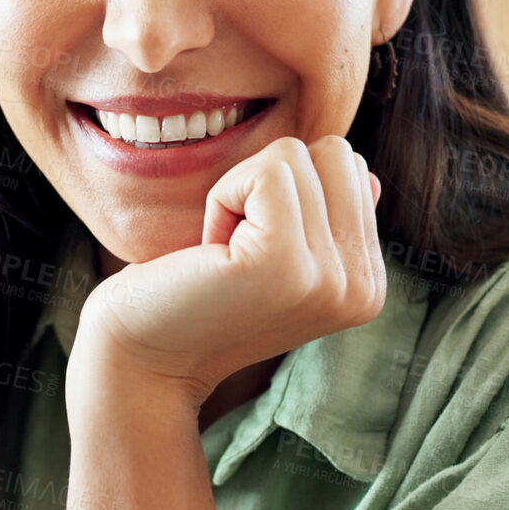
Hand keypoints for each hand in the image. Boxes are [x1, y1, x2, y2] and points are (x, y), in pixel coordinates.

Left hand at [70, 135, 384, 405]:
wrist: (142, 355)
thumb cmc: (199, 292)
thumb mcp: (278, 253)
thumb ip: (326, 216)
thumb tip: (366, 177)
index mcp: (367, 283)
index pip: (351, 169)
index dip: (287, 193)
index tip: (253, 249)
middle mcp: (362, 287)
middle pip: (334, 154)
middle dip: (269, 184)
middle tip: (236, 248)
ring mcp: (329, 278)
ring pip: (297, 155)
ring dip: (241, 192)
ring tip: (224, 254)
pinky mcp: (285, 262)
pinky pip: (267, 171)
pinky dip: (224, 196)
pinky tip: (211, 251)